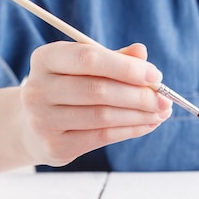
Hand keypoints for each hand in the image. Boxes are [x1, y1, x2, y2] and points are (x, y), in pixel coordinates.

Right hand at [18, 41, 172, 165]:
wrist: (33, 125)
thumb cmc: (69, 88)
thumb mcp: (86, 67)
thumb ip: (114, 58)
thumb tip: (142, 52)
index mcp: (45, 58)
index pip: (89, 58)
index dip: (126, 67)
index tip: (155, 75)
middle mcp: (38, 88)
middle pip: (98, 90)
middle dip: (139, 95)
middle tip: (165, 98)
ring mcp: (43, 120)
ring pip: (103, 116)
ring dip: (139, 115)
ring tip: (161, 112)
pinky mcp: (54, 146)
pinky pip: (102, 137)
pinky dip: (131, 130)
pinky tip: (147, 124)